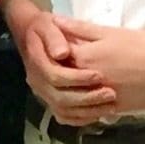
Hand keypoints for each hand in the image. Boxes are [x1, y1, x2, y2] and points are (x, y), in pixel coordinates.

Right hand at [8, 0, 115, 125]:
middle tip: (110, 93)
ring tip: (110, 106)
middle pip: (61, 97)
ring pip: (64, 110)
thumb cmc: (45, 29)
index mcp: (36, 62)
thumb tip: (62, 53)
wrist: (33, 35)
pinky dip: (82, 118)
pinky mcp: (50, 101)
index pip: (55, 76)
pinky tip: (99, 113)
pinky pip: (65, 116)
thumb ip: (55, 37)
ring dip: (88, 111)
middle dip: (87, 98)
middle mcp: (37, 82)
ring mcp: (43, 93)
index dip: (77, 78)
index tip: (98, 75)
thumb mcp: (48, 25)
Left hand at [55, 17, 144, 115]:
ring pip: (71, 98)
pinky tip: (80, 96)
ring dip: (65, 90)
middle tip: (54, 64)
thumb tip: (54, 20)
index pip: (54, 56)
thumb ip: (79, 28)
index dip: (49, 51)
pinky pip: (86, 112)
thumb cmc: (139, 45)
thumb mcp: (108, 32)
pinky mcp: (110, 110)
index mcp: (85, 58)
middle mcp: (86, 81)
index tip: (49, 46)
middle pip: (60, 79)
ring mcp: (97, 98)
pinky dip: (80, 106)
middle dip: (55, 71)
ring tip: (66, 80)